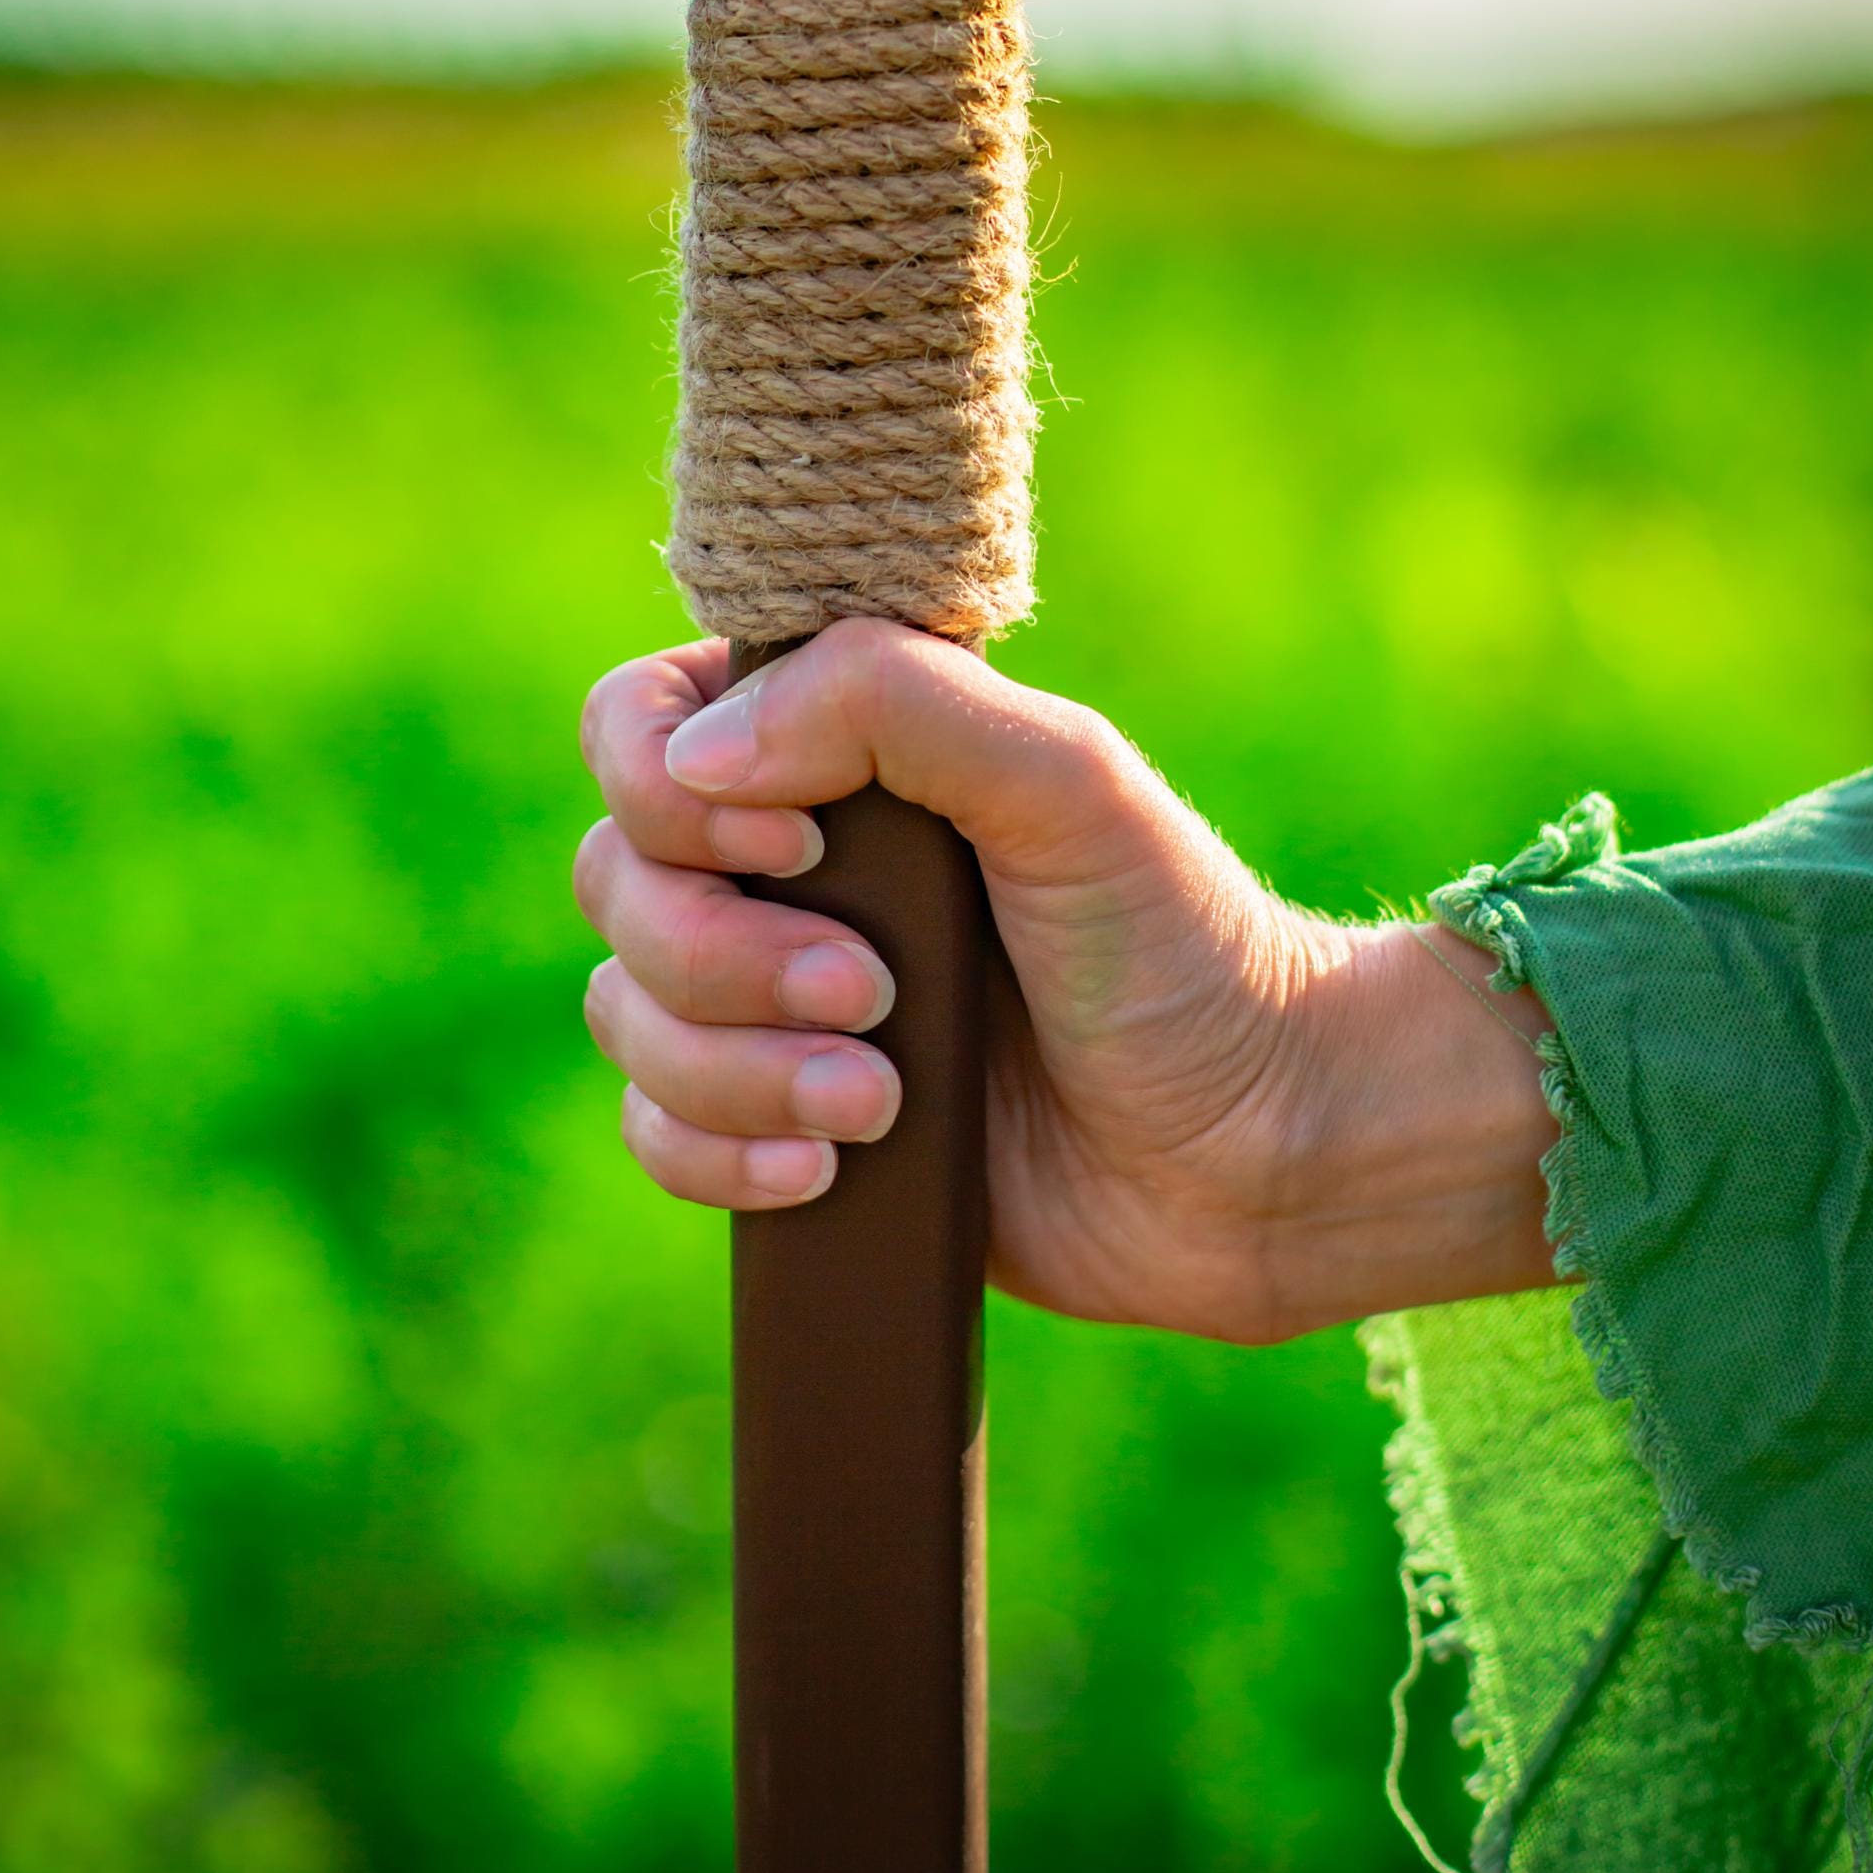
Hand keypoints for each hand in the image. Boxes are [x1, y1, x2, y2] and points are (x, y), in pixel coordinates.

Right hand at [575, 621, 1557, 1343]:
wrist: (1256, 1157)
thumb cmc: (1183, 945)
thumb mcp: (1065, 780)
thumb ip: (889, 703)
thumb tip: (698, 755)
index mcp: (847, 746)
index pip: (642, 722)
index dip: (671, 786)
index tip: (802, 842)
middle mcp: (792, 860)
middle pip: (616, 877)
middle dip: (721, 955)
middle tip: (875, 995)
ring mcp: (778, 994)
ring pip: (627, 1011)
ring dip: (738, 1068)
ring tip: (883, 1102)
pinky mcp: (786, 1121)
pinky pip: (655, 1131)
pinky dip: (718, 1153)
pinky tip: (825, 1169)